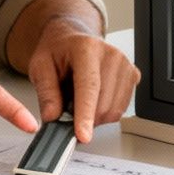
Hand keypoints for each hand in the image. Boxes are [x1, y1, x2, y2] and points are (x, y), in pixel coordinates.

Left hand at [27, 23, 140, 142]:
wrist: (72, 39)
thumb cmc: (57, 51)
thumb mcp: (40, 67)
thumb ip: (46, 92)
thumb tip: (52, 117)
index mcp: (86, 48)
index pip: (89, 86)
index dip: (86, 114)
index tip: (83, 135)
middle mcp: (111, 55)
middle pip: (103, 104)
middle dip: (84, 119)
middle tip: (66, 109)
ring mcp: (125, 65)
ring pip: (114, 111)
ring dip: (94, 117)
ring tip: (79, 99)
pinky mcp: (133, 75)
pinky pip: (120, 109)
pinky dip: (104, 112)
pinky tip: (94, 98)